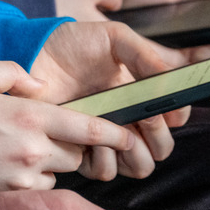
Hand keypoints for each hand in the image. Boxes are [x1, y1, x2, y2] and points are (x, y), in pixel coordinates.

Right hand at [0, 61, 133, 196]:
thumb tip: (39, 85)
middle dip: (72, 145)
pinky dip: (32, 182)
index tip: (132, 135)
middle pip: (78, 153)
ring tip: (17, 151)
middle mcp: (31, 150)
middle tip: (47, 134)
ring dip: (50, 164)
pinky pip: (35, 191)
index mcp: (29, 115)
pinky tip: (5, 169)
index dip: (117, 133)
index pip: (90, 127)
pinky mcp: (5, 198)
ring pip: (57, 174)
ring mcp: (19, 178)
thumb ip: (12, 72)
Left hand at [31, 21, 191, 178]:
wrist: (35, 54)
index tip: (162, 107)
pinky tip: (91, 139)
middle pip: (160, 150)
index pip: (174, 120)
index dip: (174, 117)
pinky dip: (104, 160)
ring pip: (138, 166)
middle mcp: (128, 120)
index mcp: (141, 95)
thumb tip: (170, 84)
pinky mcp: (82, 150)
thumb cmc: (74, 43)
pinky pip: (105, 171)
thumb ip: (147, 57)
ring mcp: (105, 138)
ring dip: (132, 153)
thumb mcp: (116, 39)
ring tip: (114, 130)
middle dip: (158, 139)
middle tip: (142, 119)